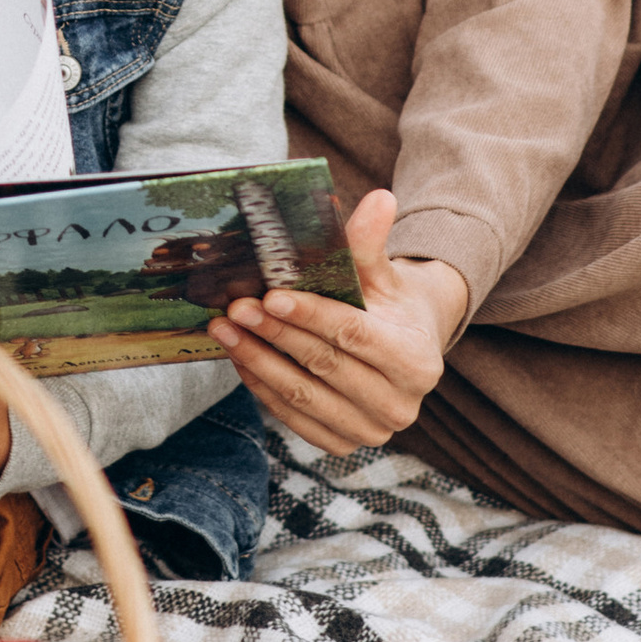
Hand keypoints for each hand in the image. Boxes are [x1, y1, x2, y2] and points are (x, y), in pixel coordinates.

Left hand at [212, 189, 465, 458]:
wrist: (402, 350)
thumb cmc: (388, 305)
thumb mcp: (383, 273)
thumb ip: (371, 242)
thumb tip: (379, 197)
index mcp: (417, 362)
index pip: (353, 334)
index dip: (310, 315)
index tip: (269, 296)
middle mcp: (400, 406)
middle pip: (323, 365)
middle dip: (274, 334)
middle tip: (233, 308)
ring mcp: (371, 431)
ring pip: (303, 396)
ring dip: (257, 361)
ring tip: (224, 330)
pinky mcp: (342, 444)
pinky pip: (293, 417)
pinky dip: (262, 387)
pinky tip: (239, 357)